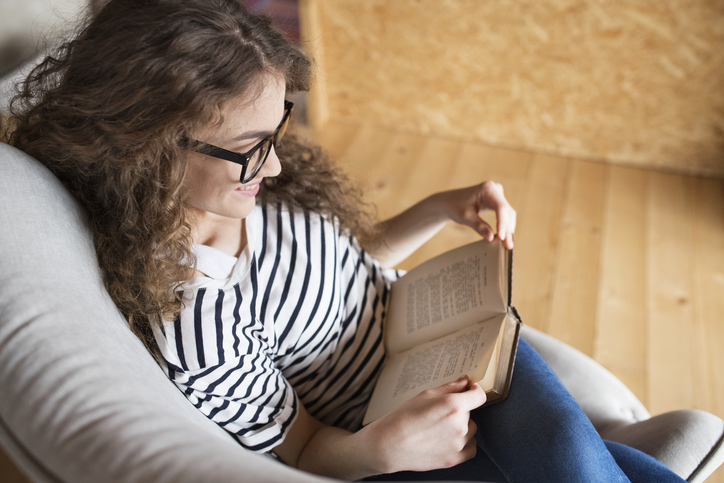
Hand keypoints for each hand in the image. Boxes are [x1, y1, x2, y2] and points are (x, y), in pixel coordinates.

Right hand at [365, 376, 485, 472]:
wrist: (389, 444)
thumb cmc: (403, 418)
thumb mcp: (425, 395)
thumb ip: (449, 388)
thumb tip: (464, 382)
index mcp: (453, 406)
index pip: (478, 396)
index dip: (474, 391)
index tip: (470, 391)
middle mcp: (459, 425)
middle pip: (470, 413)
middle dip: (460, 410)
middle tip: (440, 413)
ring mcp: (458, 444)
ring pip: (470, 430)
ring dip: (461, 427)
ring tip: (440, 427)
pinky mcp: (454, 459)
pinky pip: (471, 448)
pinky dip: (464, 443)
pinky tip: (448, 439)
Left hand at [436, 181, 515, 248]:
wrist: (449, 202)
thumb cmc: (455, 206)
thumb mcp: (465, 217)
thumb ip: (479, 226)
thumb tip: (491, 238)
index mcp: (487, 189)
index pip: (500, 207)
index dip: (503, 223)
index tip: (501, 237)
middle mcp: (495, 189)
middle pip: (507, 211)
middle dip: (508, 229)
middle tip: (508, 246)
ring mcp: (497, 195)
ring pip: (508, 214)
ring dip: (508, 229)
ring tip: (507, 245)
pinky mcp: (497, 202)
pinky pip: (505, 215)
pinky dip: (505, 226)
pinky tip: (504, 238)